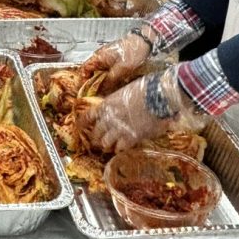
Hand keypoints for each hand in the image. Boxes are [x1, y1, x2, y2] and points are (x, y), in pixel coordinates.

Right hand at [80, 28, 157, 89]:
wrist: (145, 42)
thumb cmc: (132, 51)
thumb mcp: (120, 70)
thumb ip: (109, 81)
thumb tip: (100, 91)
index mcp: (98, 57)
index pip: (83, 70)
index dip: (82, 81)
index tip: (85, 91)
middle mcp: (101, 56)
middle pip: (92, 73)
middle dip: (95, 84)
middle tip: (99, 94)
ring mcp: (108, 57)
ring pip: (102, 73)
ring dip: (104, 82)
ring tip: (109, 90)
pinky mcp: (116, 59)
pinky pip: (109, 71)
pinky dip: (111, 78)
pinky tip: (117, 83)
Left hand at [91, 66, 205, 152]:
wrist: (158, 97)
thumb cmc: (145, 89)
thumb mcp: (126, 91)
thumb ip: (119, 102)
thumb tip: (119, 105)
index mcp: (107, 104)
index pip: (88, 116)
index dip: (82, 123)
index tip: (79, 126)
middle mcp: (109, 118)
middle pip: (96, 132)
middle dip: (96, 138)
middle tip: (97, 141)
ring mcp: (119, 129)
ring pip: (106, 143)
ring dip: (107, 145)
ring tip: (108, 147)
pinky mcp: (131, 138)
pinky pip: (120, 148)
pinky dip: (120, 149)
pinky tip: (122, 149)